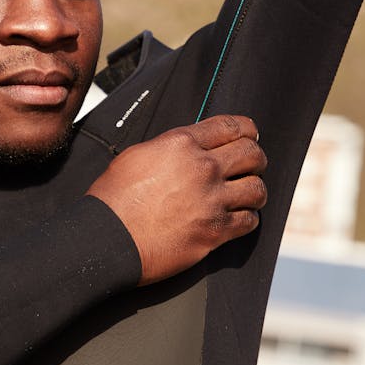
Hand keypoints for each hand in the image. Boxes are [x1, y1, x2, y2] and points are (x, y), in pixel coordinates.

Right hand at [86, 115, 266, 285]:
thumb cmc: (113, 200)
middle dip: (255, 158)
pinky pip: (249, 221)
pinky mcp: (215, 231)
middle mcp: (202, 168)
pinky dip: (247, 219)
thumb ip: (169, 147)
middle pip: (252, 153)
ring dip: (254, 191)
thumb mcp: (137, 156)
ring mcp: (211, 200)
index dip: (246, 129)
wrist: (107, 239)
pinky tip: (239, 219)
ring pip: (257, 189)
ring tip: (248, 195)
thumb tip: (188, 146)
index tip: (250, 135)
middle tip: (251, 165)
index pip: (231, 126)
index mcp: (181, 144)